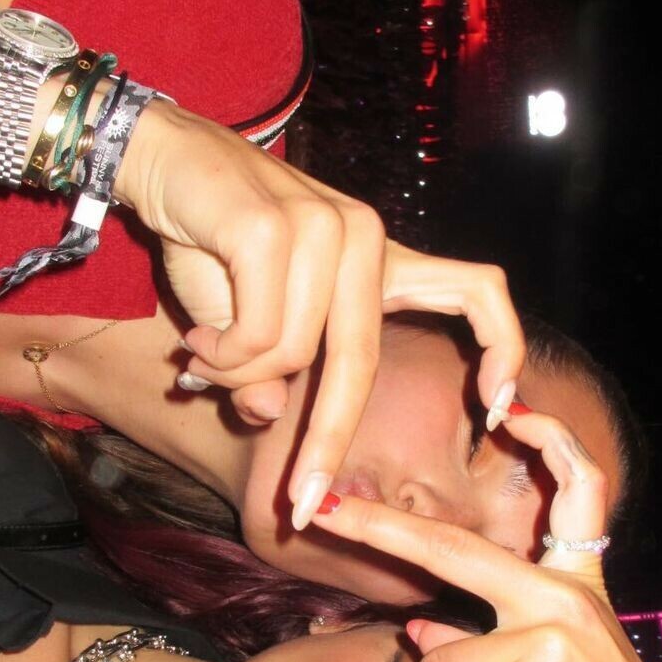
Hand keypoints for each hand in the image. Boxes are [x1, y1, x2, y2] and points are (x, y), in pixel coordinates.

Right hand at [116, 100, 525, 523]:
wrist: (157, 157)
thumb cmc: (207, 239)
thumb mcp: (248, 321)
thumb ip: (270, 371)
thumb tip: (267, 413)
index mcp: (378, 256)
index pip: (477, 290)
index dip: (504, 347)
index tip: (494, 408)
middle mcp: (364, 235)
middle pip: (362, 361)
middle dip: (328, 442)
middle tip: (300, 504)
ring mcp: (323, 226)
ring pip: (294, 353)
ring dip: (238, 374)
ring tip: (202, 357)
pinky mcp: (272, 228)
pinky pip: (256, 335)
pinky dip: (220, 355)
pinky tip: (194, 341)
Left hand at [312, 407, 661, 661]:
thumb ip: (490, 643)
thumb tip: (419, 631)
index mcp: (581, 585)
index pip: (578, 493)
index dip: (550, 443)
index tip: (512, 407)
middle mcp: (565, 599)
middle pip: (453, 550)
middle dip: (377, 528)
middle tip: (320, 508)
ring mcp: (549, 640)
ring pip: (438, 660)